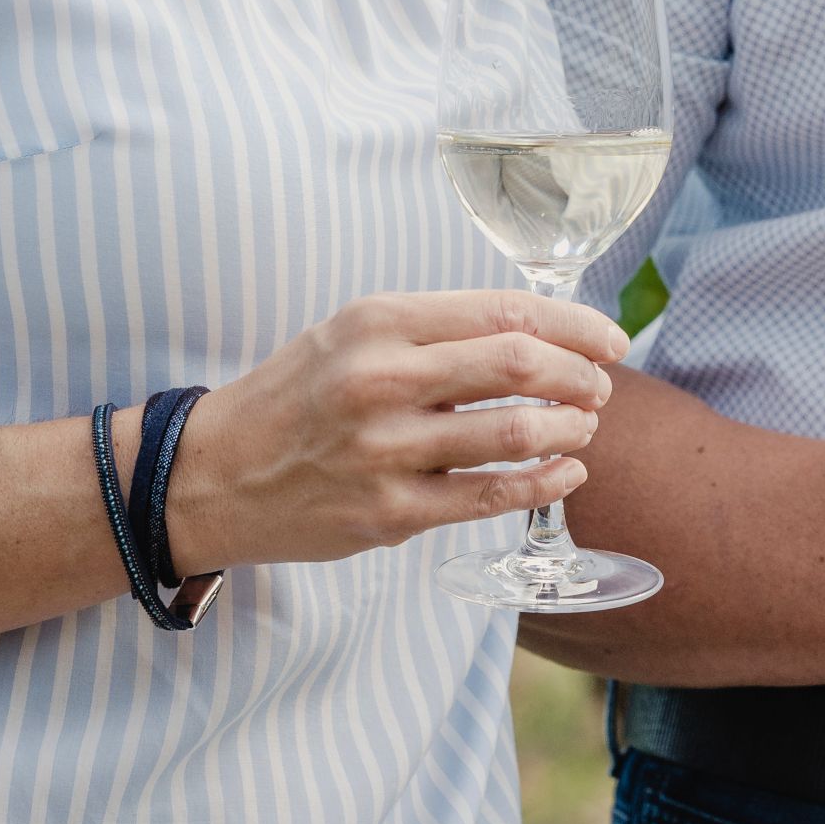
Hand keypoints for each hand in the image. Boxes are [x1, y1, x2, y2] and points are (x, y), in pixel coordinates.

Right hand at [164, 289, 626, 567]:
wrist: (214, 474)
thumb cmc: (297, 396)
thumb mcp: (354, 334)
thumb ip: (437, 330)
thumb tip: (540, 333)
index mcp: (379, 321)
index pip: (506, 310)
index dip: (575, 324)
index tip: (609, 339)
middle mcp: (382, 379)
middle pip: (519, 363)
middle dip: (581, 376)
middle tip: (602, 387)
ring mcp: (385, 450)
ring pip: (512, 432)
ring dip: (568, 429)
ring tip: (583, 427)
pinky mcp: (388, 513)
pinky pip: (488, 497)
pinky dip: (541, 483)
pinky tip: (563, 474)